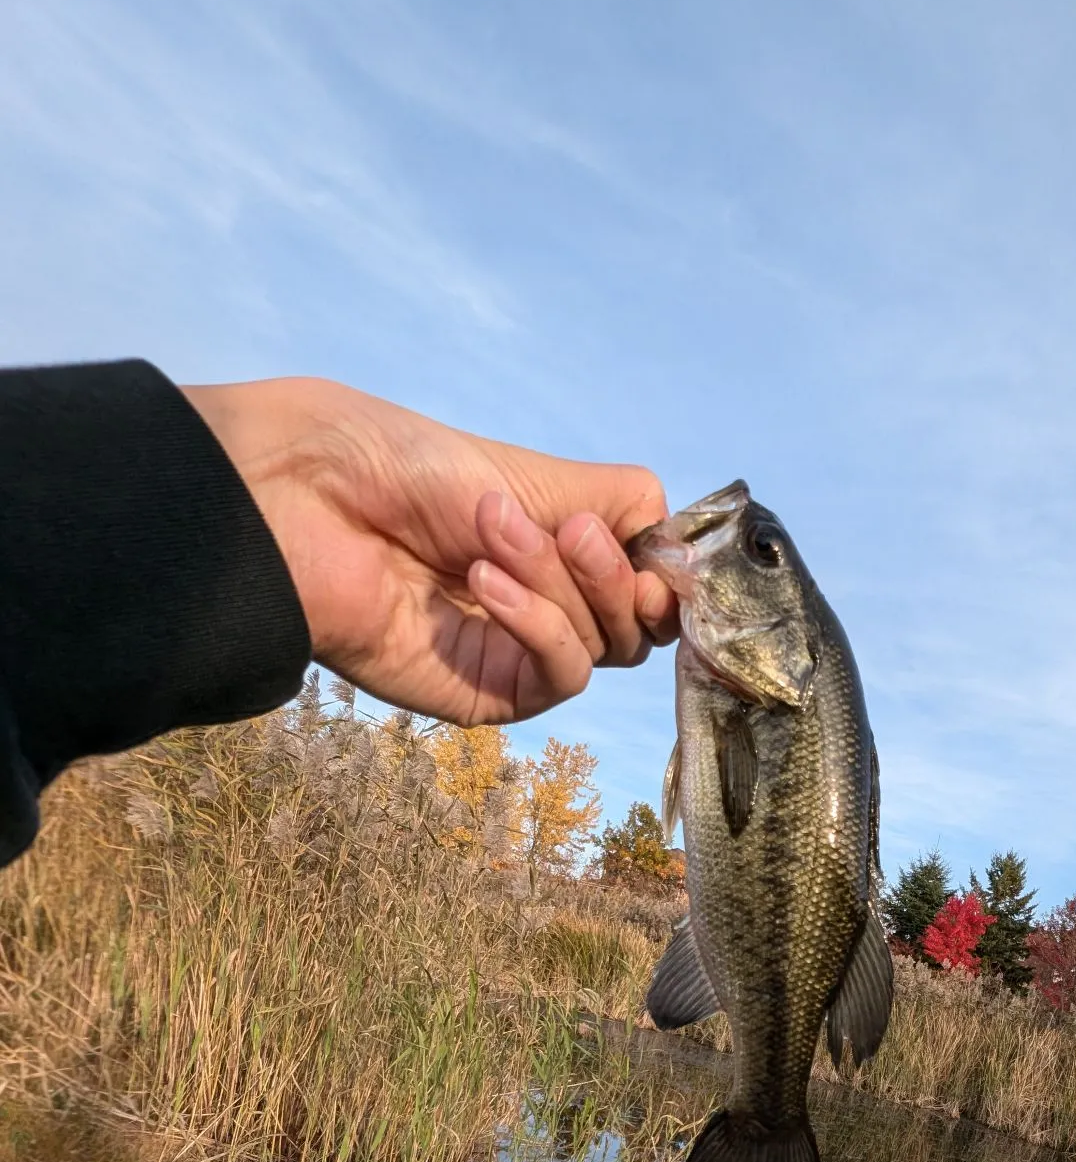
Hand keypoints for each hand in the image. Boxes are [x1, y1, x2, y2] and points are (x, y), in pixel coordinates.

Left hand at [180, 376, 677, 725]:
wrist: (304, 499)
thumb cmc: (403, 467)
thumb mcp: (534, 473)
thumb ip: (617, 507)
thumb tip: (684, 538)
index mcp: (560, 552)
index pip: (653, 580)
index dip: (667, 568)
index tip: (658, 543)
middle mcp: (549, 605)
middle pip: (642, 623)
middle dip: (613, 572)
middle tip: (562, 528)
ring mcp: (519, 652)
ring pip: (606, 647)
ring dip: (562, 585)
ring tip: (491, 534)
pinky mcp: (487, 694)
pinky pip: (559, 676)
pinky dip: (539, 625)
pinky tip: (485, 583)